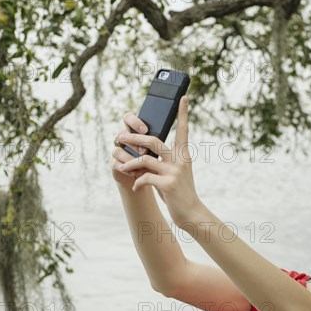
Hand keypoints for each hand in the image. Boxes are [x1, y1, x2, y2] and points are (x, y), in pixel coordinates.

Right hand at [110, 115, 151, 191]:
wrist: (144, 181)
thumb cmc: (153, 163)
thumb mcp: (157, 152)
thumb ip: (157, 144)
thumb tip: (166, 139)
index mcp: (134, 132)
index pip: (128, 119)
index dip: (134, 122)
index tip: (145, 130)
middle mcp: (124, 140)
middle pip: (122, 133)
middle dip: (133, 142)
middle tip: (144, 151)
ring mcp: (118, 152)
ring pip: (118, 150)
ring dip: (131, 158)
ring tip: (143, 166)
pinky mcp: (115, 164)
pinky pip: (116, 164)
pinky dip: (127, 169)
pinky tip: (136, 172)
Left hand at [116, 96, 202, 226]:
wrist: (191, 213)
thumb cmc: (179, 193)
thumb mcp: (174, 174)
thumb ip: (163, 162)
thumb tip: (144, 154)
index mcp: (183, 155)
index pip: (183, 130)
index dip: (183, 113)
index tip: (183, 97)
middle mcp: (180, 161)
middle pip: (153, 140)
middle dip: (133, 137)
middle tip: (120, 136)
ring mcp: (174, 172)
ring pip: (145, 158)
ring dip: (129, 163)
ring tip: (122, 168)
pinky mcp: (168, 184)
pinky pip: (144, 177)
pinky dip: (137, 182)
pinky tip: (136, 187)